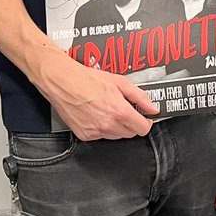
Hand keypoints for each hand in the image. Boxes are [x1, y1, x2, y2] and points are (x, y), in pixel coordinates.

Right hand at [35, 49, 157, 139]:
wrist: (63, 82)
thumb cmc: (87, 79)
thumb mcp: (120, 82)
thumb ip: (140, 97)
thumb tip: (152, 107)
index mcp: (120, 112)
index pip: (142, 129)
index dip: (146, 123)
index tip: (145, 118)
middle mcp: (108, 125)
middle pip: (130, 133)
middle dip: (132, 123)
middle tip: (126, 110)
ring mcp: (96, 132)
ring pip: (116, 136)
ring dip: (118, 126)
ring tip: (110, 109)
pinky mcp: (85, 135)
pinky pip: (101, 136)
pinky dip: (104, 128)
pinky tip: (98, 114)